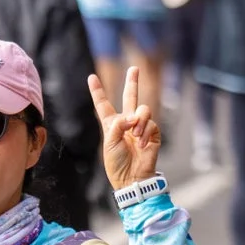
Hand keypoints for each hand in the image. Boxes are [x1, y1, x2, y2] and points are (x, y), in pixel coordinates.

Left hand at [89, 67, 160, 189]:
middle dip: (132, 82)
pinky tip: (143, 143)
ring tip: (135, 135)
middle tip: (134, 68)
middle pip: (130, 97)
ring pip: (143, 109)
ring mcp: (140, 126)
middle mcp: (126, 122)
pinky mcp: (153, 133)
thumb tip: (132, 116)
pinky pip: (151, 123)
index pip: (103, 104)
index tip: (91, 77)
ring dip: (139, 121)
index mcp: (111, 124)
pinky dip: (146, 132)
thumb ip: (118, 126)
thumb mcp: (109, 143)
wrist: (132, 177)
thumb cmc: (116, 163)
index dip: (98, 91)